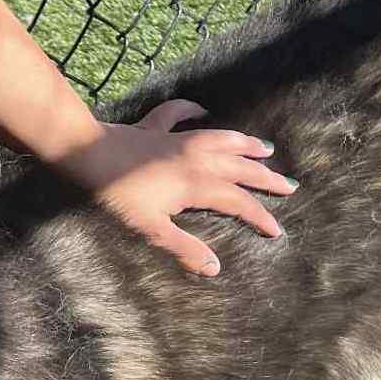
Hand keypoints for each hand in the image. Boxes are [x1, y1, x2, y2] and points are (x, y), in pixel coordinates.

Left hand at [61, 100, 295, 274]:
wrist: (89, 155)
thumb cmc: (120, 195)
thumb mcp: (152, 230)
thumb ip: (185, 248)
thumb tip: (215, 268)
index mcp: (199, 184)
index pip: (239, 202)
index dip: (260, 216)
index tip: (277, 230)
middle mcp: (196, 158)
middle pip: (241, 168)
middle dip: (267, 179)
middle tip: (290, 185)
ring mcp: (177, 139)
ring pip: (221, 138)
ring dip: (245, 143)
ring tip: (265, 148)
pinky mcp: (154, 128)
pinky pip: (179, 115)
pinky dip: (192, 112)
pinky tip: (201, 111)